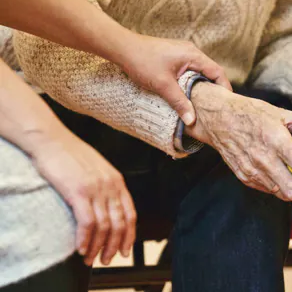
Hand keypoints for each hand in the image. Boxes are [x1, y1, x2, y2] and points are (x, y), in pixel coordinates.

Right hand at [26, 125, 135, 265]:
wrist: (52, 140)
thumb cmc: (71, 154)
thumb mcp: (98, 169)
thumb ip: (106, 186)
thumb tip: (107, 207)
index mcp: (117, 181)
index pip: (131, 214)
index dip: (129, 235)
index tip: (124, 250)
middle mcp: (110, 186)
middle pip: (119, 224)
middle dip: (114, 246)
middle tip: (106, 260)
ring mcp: (96, 189)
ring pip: (104, 226)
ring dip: (98, 247)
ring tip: (91, 259)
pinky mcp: (78, 191)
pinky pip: (87, 222)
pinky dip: (85, 239)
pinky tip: (81, 248)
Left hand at [113, 35, 231, 125]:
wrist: (122, 48)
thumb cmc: (142, 61)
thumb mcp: (163, 85)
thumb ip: (179, 102)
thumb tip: (192, 120)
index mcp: (193, 55)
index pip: (217, 72)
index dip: (224, 88)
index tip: (226, 103)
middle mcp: (191, 52)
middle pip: (211, 72)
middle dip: (214, 89)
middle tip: (216, 107)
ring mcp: (183, 53)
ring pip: (200, 72)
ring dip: (202, 86)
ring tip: (203, 104)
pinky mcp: (174, 56)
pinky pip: (190, 70)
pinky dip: (192, 82)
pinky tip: (188, 94)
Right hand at [185, 83, 291, 204]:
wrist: (218, 118)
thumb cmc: (254, 113)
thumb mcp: (284, 113)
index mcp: (275, 141)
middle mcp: (262, 159)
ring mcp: (251, 171)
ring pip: (280, 194)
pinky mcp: (244, 177)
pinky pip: (268, 189)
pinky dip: (282, 189)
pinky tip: (291, 182)